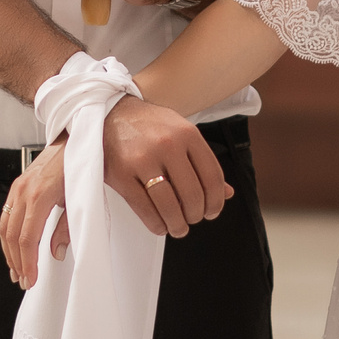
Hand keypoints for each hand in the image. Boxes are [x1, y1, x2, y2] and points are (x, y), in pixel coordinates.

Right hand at [0, 140, 71, 287]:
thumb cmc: (79, 167)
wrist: (75, 140)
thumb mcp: (78, 199)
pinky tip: (12, 247)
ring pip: (5, 227)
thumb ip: (67, 228)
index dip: (28, 262)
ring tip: (16, 269)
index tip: (31, 278)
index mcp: (40, 196)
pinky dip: (7, 235)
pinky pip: (5, 215)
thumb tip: (57, 253)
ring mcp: (18, 188)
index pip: (28, 238)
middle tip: (24, 280)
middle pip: (13, 236)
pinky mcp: (17, 186)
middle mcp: (24, 191)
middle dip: (17, 262)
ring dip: (9, 251)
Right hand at [103, 96, 232, 234]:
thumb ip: (203, 162)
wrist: (111, 111)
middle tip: (193, 219)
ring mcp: (142, 159)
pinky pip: (144, 209)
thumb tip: (226, 193)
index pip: (212, 177)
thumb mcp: (181, 133)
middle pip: (192, 194)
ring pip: (169, 205)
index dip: (216, 201)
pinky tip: (160, 225)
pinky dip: (156, 223)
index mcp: (187, 134)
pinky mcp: (121, 174)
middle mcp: (167, 145)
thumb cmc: (150, 126)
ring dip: (177, 224)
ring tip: (178, 227)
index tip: (212, 212)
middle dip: (196, 215)